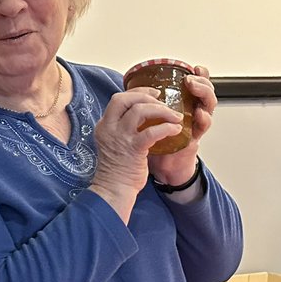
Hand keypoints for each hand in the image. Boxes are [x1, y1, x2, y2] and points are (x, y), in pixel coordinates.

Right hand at [90, 87, 183, 221]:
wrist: (113, 189)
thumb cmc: (117, 168)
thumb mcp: (113, 141)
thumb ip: (123, 127)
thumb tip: (144, 114)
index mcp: (104, 125)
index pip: (118, 99)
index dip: (137, 92)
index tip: (153, 94)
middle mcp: (109, 128)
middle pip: (124, 99)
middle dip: (147, 96)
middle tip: (163, 101)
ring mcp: (120, 138)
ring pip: (139, 110)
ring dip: (161, 110)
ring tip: (175, 117)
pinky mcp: (133, 149)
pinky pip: (152, 131)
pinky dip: (167, 127)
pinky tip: (176, 130)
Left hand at [148, 65, 216, 188]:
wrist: (159, 167)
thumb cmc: (152, 142)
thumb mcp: (148, 119)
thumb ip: (145, 105)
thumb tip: (129, 88)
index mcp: (182, 104)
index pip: (195, 84)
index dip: (198, 75)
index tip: (193, 67)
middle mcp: (191, 111)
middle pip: (205, 90)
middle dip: (201, 81)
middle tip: (190, 79)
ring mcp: (195, 124)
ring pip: (209, 104)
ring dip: (204, 94)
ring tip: (194, 88)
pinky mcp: (195, 138)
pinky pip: (203, 126)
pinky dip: (203, 119)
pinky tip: (199, 113)